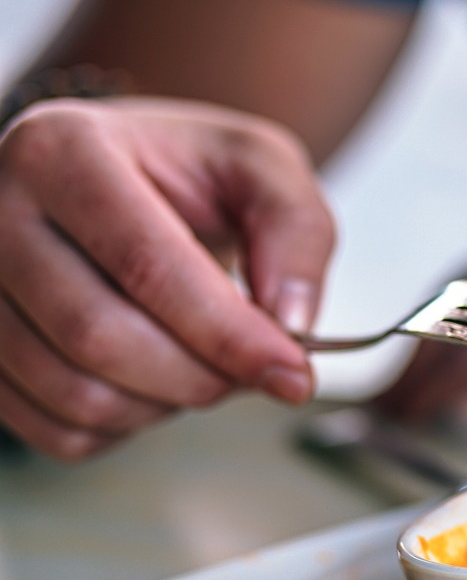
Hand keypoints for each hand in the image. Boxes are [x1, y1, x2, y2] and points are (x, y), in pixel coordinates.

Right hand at [0, 97, 333, 458]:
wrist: (132, 184)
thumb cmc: (194, 175)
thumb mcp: (264, 170)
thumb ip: (297, 232)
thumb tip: (291, 320)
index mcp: (64, 150)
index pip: (145, 264)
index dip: (227, 333)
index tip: (293, 373)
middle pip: (98, 337)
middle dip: (201, 376)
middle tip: (257, 371)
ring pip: (74, 394)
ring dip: (167, 406)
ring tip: (208, 366)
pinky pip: (57, 430)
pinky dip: (127, 427)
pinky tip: (157, 382)